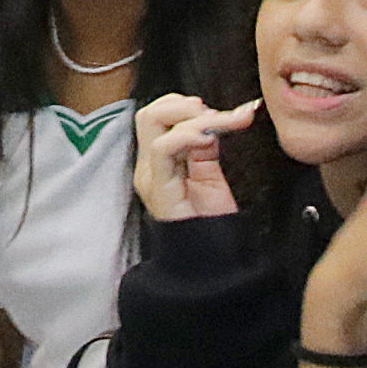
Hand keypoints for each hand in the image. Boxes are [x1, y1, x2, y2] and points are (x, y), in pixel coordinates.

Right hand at [135, 92, 258, 221]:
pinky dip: (186, 135)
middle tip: (214, 114)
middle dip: (183, 105)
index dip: (184, 105)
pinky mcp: (157, 187)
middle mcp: (148, 166)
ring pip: (153, 122)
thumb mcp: (210, 176)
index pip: (158, 116)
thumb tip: (212, 120)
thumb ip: (204, 148)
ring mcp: (149, 176)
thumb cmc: (212, 225)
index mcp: (159, 162)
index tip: (218, 112)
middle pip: (149, 113)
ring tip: (217, 125)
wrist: (212, 263)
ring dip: (190, 117)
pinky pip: (162, 148)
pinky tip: (208, 139)